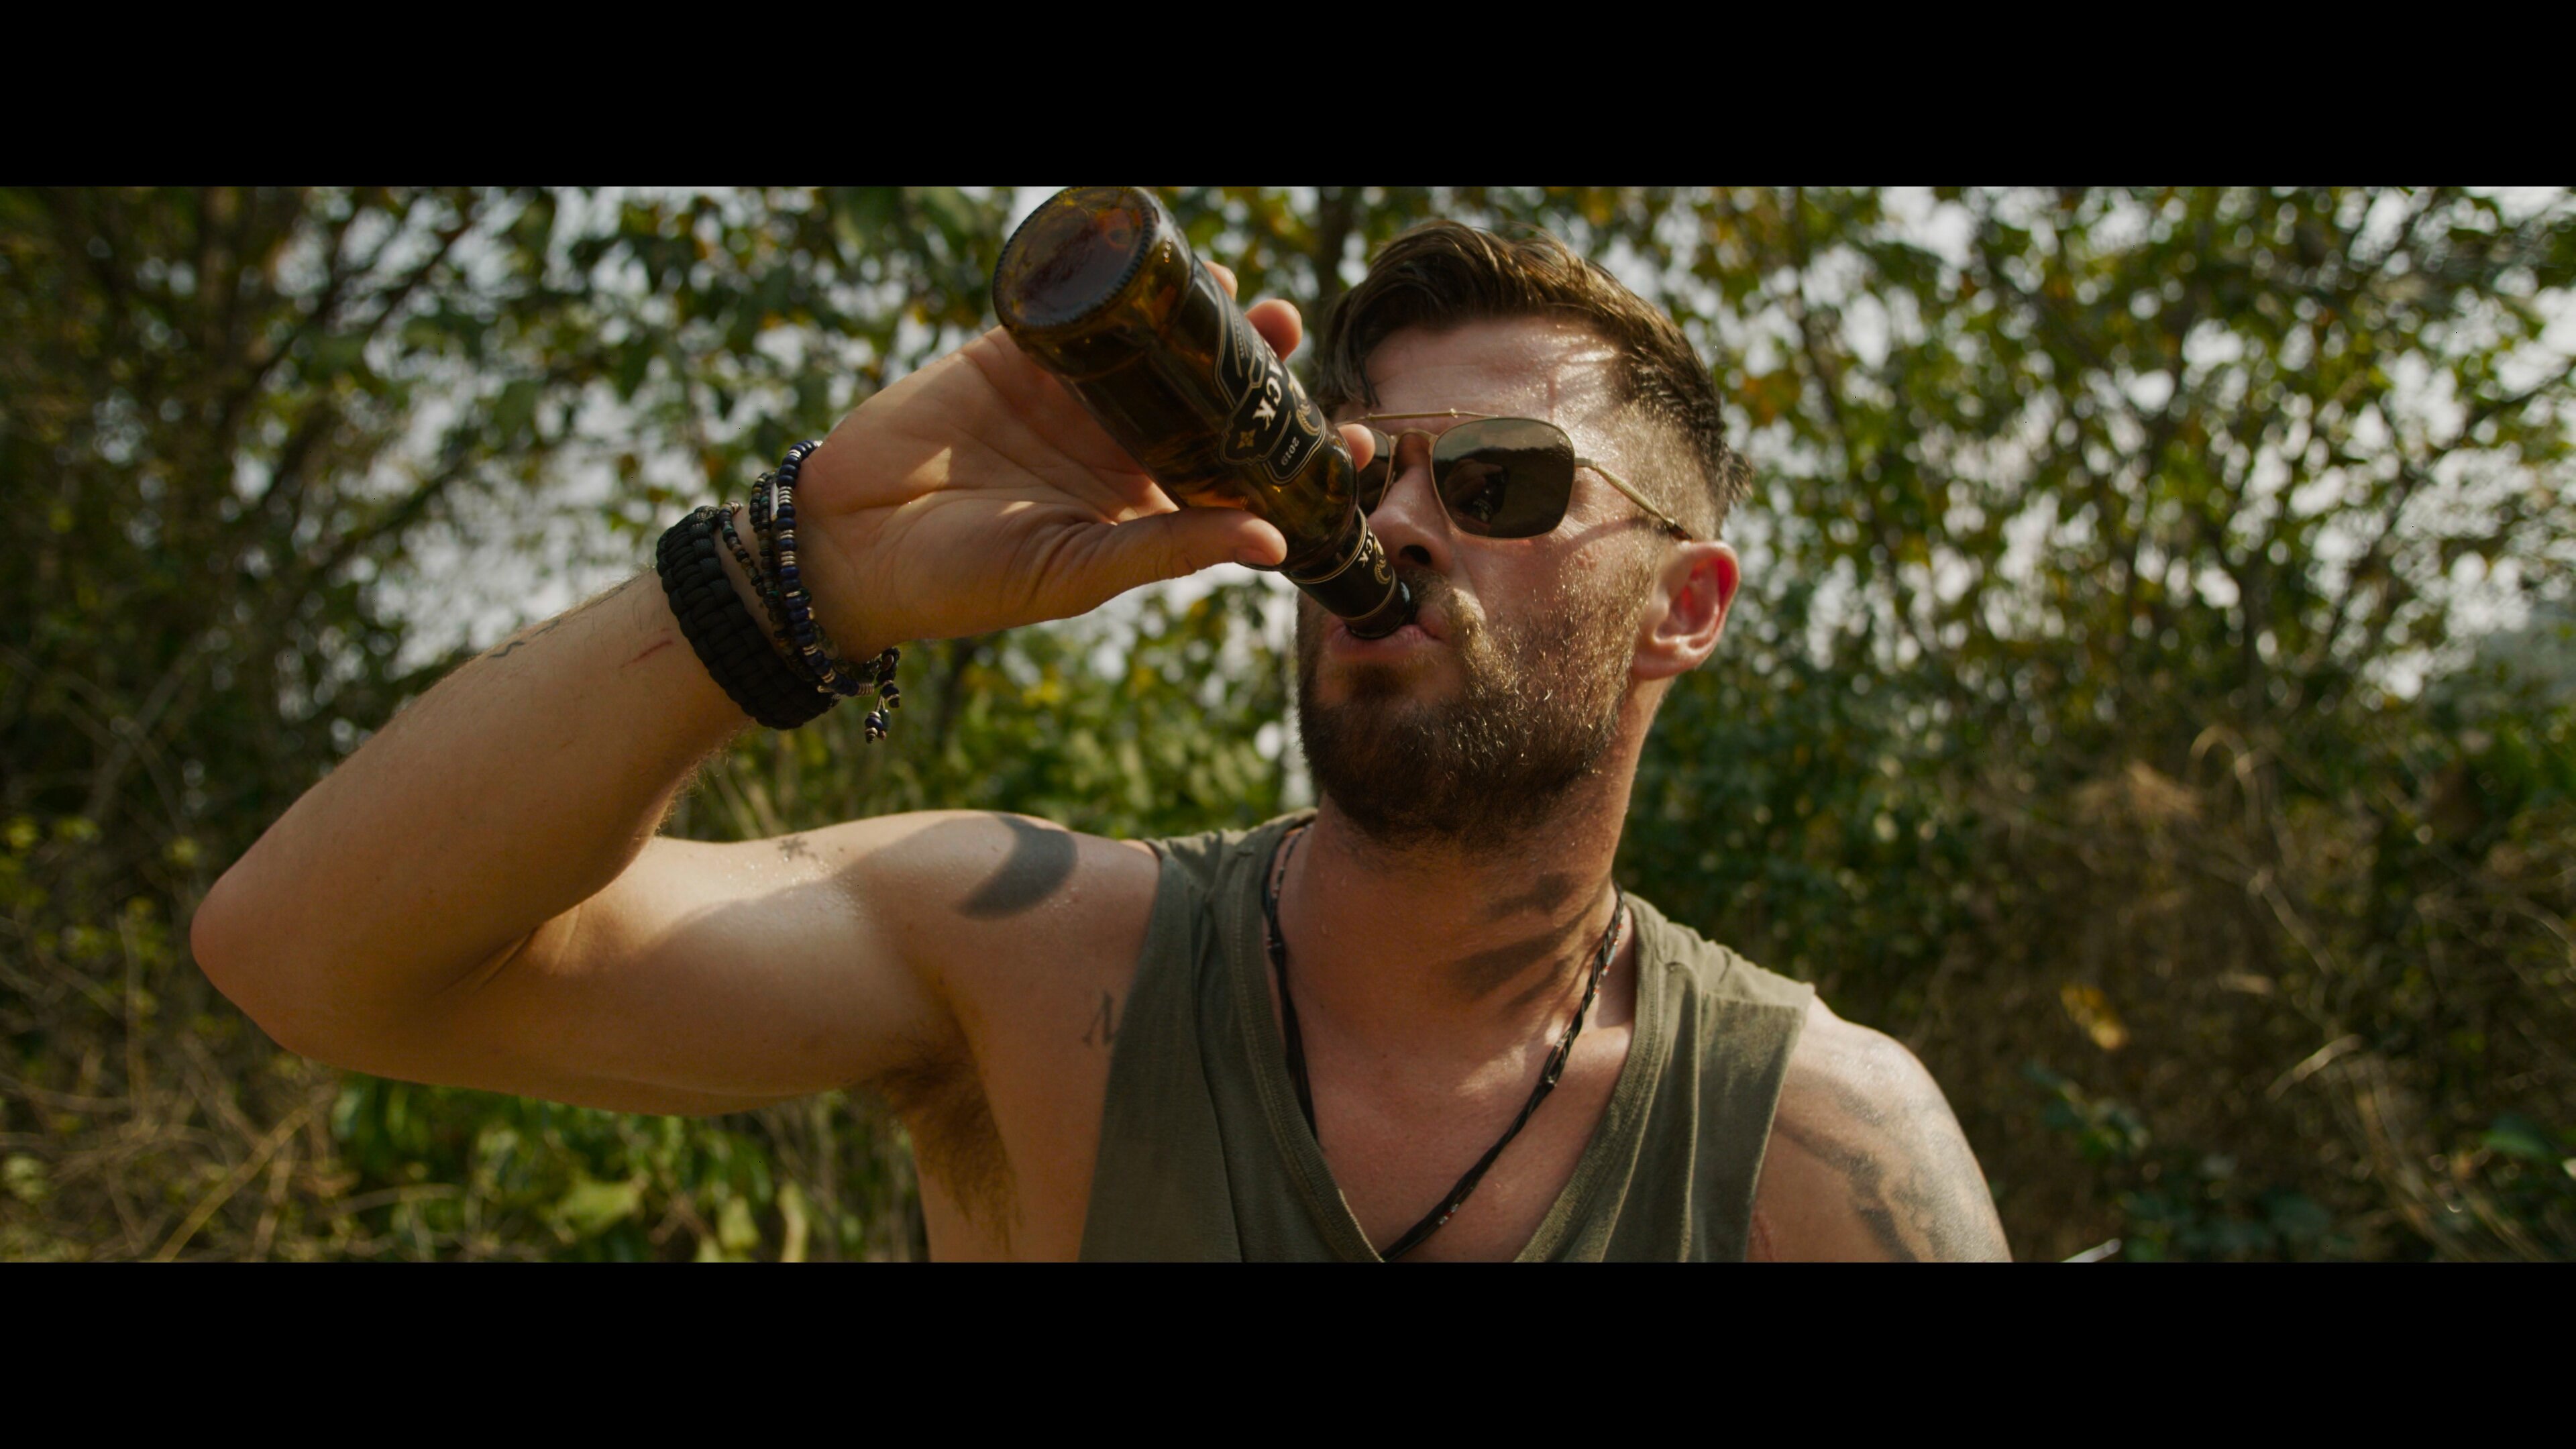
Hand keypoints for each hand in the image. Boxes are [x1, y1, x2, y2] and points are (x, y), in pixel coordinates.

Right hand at [781, 264, 1376, 656]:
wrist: (852, 546)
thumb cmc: (966, 584)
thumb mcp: (1078, 573)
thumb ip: (1170, 549)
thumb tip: (1271, 539)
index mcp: (1144, 507)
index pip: (1235, 474)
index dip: (1290, 454)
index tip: (1352, 436)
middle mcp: (1117, 447)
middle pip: (1204, 394)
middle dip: (1252, 364)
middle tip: (1290, 333)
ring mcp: (1070, 397)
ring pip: (1152, 345)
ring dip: (1196, 318)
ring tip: (1242, 295)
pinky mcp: (1016, 355)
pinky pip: (1075, 311)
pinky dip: (1111, 284)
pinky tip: (1153, 262)